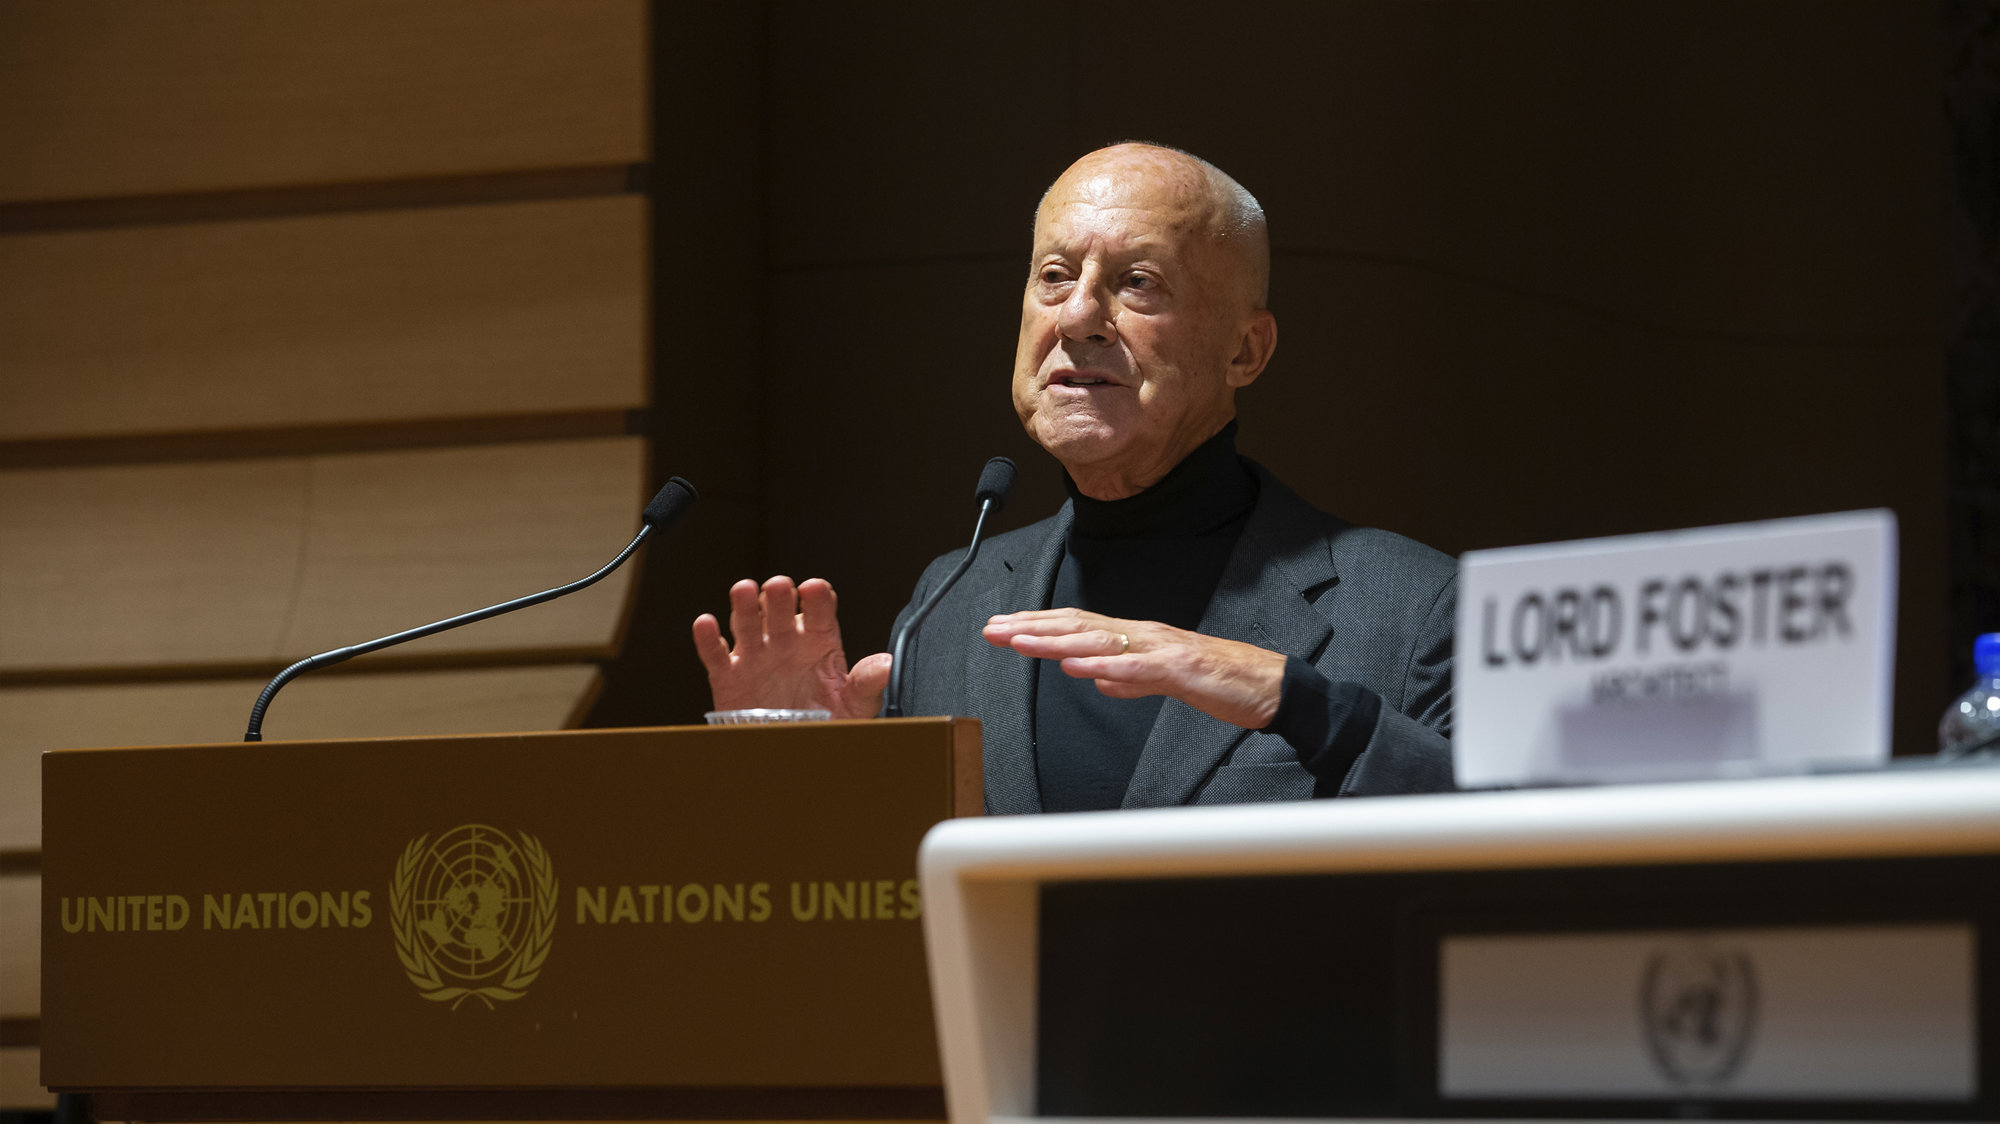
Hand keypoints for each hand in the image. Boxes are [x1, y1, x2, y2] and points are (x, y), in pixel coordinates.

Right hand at [692, 576, 890, 719]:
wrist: (796, 750)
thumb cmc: (827, 722)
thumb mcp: (855, 705)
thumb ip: (868, 683)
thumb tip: (886, 664)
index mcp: (818, 641)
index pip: (819, 609)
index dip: (816, 597)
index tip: (815, 589)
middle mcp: (786, 642)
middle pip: (779, 609)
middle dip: (777, 596)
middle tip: (779, 587)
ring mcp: (756, 657)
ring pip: (747, 623)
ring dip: (743, 606)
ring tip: (744, 590)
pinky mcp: (730, 677)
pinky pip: (716, 655)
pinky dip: (708, 640)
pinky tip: (706, 624)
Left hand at [982, 608, 1285, 729]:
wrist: (1271, 687)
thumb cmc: (1222, 683)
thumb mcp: (1164, 683)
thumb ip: (1130, 679)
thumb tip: (1096, 679)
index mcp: (1137, 639)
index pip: (1077, 627)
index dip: (1038, 626)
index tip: (1002, 628)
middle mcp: (1143, 635)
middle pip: (1077, 626)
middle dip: (1031, 626)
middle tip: (992, 628)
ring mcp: (1161, 649)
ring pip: (1098, 640)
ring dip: (1054, 640)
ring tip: (1019, 641)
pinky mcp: (1181, 669)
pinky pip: (1135, 667)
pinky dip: (1101, 665)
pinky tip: (1073, 666)